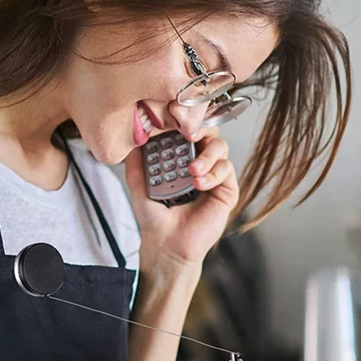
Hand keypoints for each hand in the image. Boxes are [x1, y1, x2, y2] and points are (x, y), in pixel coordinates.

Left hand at [124, 129, 238, 269]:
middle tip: (190, 135)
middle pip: (208, 131)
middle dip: (200, 129)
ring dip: (207, 155)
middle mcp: (198, 162)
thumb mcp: (139, 184)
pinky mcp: (226, 190)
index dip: (185, 120)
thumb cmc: (154, 217)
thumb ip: (136, 161)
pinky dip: (213, 173)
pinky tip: (199, 184)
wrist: (166, 243)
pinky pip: (227, 170)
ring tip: (192, 171)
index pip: (187, 129)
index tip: (177, 117)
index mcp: (180, 156)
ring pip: (220, 147)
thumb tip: (134, 136)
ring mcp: (213, 175)